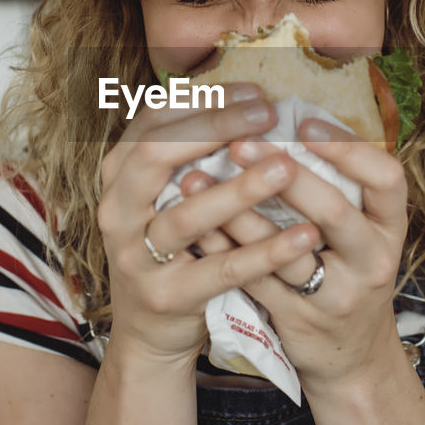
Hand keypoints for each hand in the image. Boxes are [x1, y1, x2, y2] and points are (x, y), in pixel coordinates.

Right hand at [96, 84, 317, 368]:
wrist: (150, 334)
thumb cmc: (173, 249)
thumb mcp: (164, 197)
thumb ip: (190, 154)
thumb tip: (251, 98)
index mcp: (118, 177)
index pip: (152, 120)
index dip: (202, 100)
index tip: (253, 91)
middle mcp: (118, 211)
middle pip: (156, 154)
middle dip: (215, 128)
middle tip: (269, 115)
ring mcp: (139, 257)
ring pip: (188, 216)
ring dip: (241, 189)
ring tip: (288, 167)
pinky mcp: (169, 297)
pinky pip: (222, 269)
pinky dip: (266, 252)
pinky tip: (306, 235)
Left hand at [182, 118, 409, 388]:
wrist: (352, 358)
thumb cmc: (349, 273)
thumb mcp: (363, 232)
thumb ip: (337, 185)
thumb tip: (284, 119)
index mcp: (391, 228)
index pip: (387, 178)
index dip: (348, 148)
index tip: (303, 123)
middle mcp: (372, 261)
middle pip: (335, 212)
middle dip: (287, 173)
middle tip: (241, 141)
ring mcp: (336, 296)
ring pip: (287, 251)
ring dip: (239, 211)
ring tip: (195, 176)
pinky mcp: (298, 320)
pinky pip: (255, 280)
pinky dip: (223, 249)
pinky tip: (194, 224)